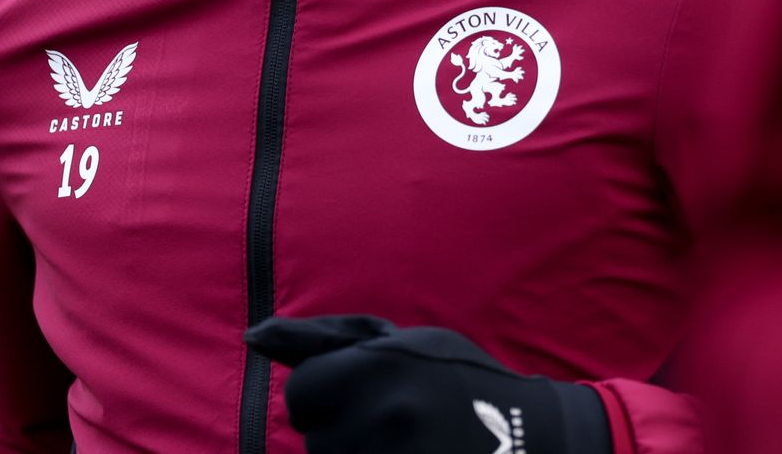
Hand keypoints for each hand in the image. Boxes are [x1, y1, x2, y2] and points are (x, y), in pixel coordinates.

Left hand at [245, 314, 611, 453]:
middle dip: (346, 430)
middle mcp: (380, 418)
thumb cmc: (456, 381)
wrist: (530, 439)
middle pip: (316, 439)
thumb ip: (319, 340)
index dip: (329, 394)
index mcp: (376, 367)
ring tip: (409, 446)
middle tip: (399, 422)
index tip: (367, 394)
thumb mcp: (396, 342)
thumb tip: (251, 338)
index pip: (301, 393)